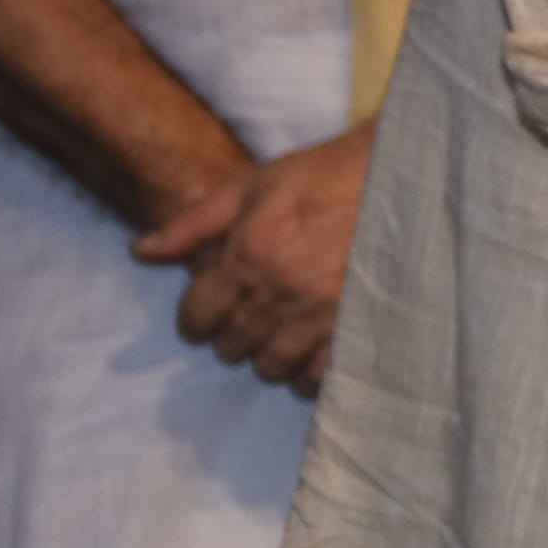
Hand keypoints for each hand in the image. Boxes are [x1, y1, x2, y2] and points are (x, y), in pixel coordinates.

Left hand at [141, 120, 371, 393]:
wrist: (406, 172)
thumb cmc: (325, 173)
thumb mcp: (253, 185)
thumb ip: (193, 223)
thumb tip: (141, 252)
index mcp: (248, 255)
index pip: (198, 315)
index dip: (195, 318)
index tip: (207, 312)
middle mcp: (280, 292)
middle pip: (232, 345)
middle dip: (230, 335)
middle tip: (246, 318)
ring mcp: (322, 314)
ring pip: (271, 365)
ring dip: (267, 355)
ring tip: (278, 336)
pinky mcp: (359, 326)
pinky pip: (319, 375)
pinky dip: (308, 373)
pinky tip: (310, 356)